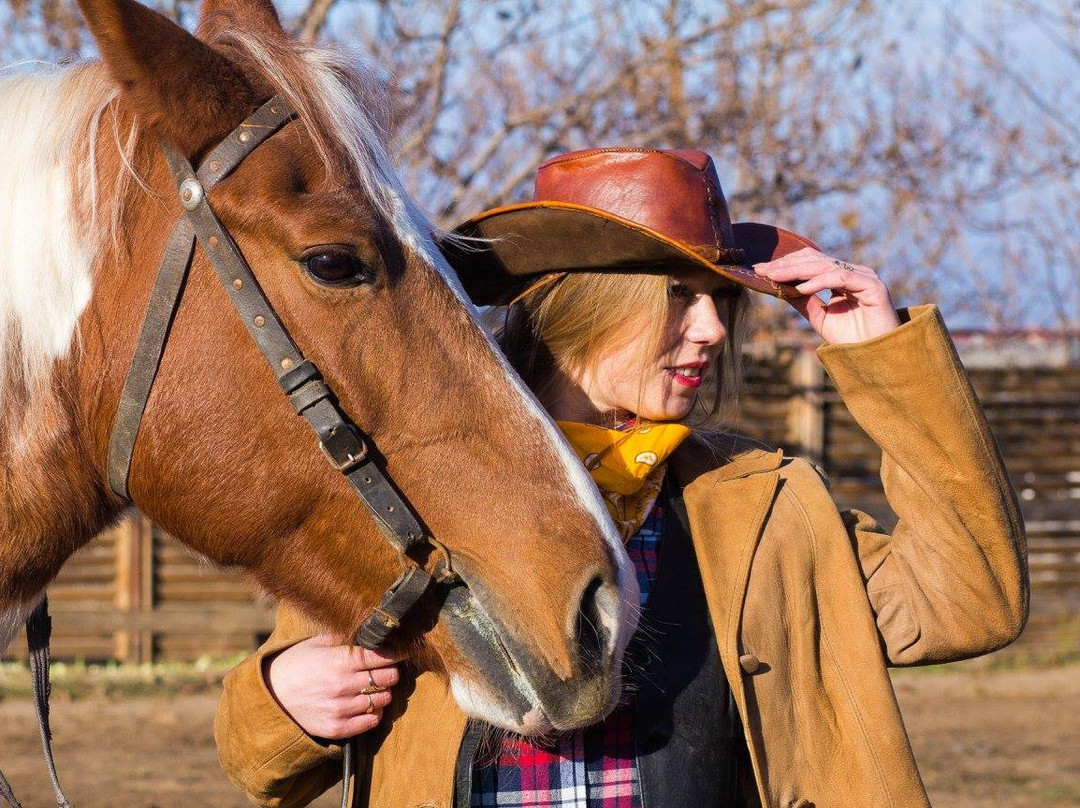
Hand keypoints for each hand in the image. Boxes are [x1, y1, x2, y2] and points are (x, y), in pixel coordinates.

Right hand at [263, 634, 401, 739]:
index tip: (403, 650)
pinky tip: (367, 703)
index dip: (397, 652)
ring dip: (384, 691)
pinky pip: (371, 721)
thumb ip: (346, 638)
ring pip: (383, 699)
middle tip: (386, 668)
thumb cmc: (296, 664)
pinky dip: (375, 712)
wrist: (271, 696)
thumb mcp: (317, 643)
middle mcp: (342, 686)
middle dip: (391, 671)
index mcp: (338, 661)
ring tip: (374, 686)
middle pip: (388, 678)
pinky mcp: (337, 728)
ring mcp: (340, 709)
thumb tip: (374, 630)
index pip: (383, 656)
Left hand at [754, 248, 900, 343]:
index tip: (760, 271)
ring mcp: (864, 277)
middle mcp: (853, 272)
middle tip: (761, 270)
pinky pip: (841, 277)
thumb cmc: (851, 340)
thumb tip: (778, 287)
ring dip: (796, 270)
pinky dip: (819, 281)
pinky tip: (800, 288)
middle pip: (815, 260)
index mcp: (841, 277)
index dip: (785, 264)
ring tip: (774, 276)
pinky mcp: (873, 286)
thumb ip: (803, 300)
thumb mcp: (820, 317)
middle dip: (786, 265)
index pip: (810, 262)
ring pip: (825, 265)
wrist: (876, 357)